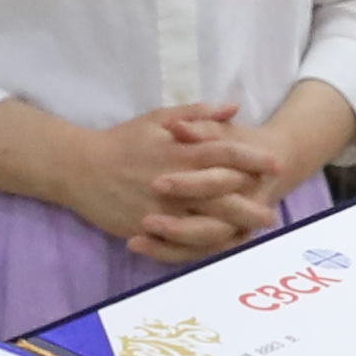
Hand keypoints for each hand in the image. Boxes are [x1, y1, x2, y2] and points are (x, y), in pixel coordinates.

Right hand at [69, 103, 285, 261]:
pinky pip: (180, 242)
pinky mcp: (148, 228)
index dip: (253, 159)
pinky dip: (202, 247)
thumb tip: (233, 108)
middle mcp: (175, 181)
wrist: (80, 168)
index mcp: (179, 151)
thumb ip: (197, 114)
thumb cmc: (122, 141)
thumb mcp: (158, 118)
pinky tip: (218, 247)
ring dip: (232, 229)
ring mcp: (162, 208)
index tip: (276, 164)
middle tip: (273, 212)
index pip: (225, 154)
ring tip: (252, 234)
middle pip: (222, 195)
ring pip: (205, 222)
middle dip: (251, 204)